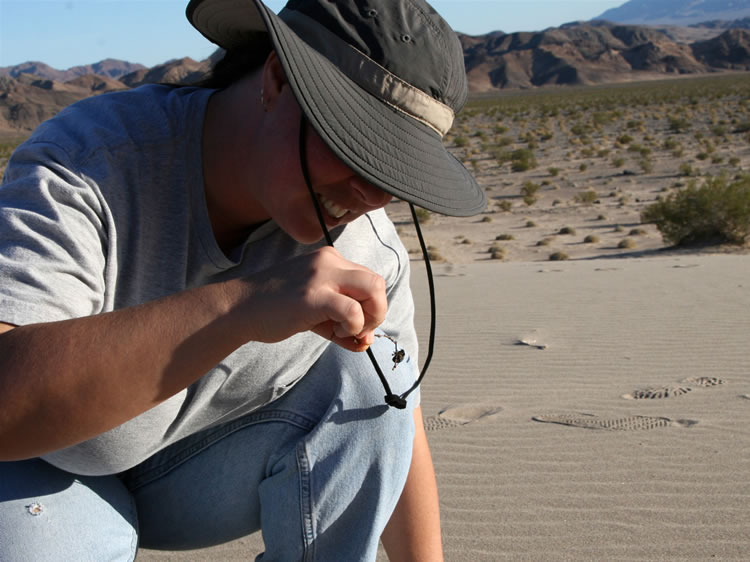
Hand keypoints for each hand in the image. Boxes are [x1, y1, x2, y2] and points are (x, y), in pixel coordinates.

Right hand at [238, 247, 386, 350]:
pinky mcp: (313, 296)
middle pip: (378, 282)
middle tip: (359, 331)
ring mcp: (322, 276)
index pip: (369, 280)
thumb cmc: (276, 310)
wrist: (240, 308)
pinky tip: (336, 332)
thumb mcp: (316, 312)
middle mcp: (330, 261)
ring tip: (346, 330)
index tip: (357, 328)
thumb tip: (367, 341)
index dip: (371, 307)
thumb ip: (344, 323)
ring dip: (370, 317)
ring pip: (373, 289)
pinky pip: (352, 310)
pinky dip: (353, 326)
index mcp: (331, 260)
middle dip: (377, 312)